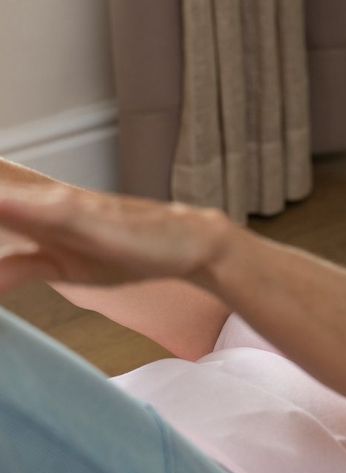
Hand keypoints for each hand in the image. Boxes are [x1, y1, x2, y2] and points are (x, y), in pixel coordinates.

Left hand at [0, 184, 225, 292]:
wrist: (186, 244)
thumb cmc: (132, 251)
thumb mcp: (65, 269)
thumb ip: (20, 269)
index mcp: (35, 207)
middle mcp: (43, 198)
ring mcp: (65, 205)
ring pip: (4, 190)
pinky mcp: (90, 219)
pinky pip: (45, 213)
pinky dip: (14, 207)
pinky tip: (3, 202)